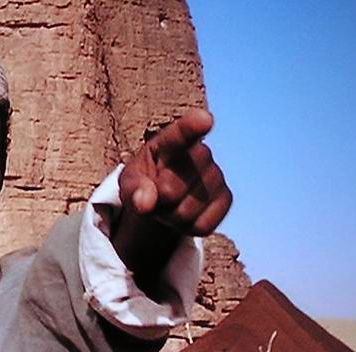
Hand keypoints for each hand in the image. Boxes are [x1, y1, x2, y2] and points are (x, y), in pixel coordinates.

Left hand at [119, 109, 231, 236]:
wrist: (162, 195)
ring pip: (186, 212)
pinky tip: (185, 212)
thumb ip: (133, 189)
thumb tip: (145, 203)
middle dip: (156, 201)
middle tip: (154, 194)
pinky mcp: (226, 198)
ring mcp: (216, 175)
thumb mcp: (129, 182)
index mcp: (170, 142)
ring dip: (170, 216)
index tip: (205, 120)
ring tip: (168, 203)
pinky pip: (203, 225)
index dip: (193, 126)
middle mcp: (199, 153)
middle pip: (170, 190)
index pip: (181, 133)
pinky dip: (187, 227)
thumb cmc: (143, 181)